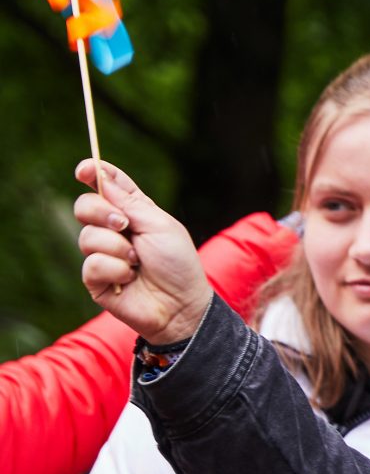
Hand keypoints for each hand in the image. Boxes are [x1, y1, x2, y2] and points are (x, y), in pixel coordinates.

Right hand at [74, 160, 211, 342]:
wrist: (182, 304)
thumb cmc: (177, 264)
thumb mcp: (160, 226)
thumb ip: (129, 203)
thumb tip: (100, 176)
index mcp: (134, 212)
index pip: (108, 185)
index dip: (94, 173)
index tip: (85, 168)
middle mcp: (114, 230)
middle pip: (84, 206)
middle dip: (100, 212)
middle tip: (124, 224)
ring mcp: (102, 253)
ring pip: (87, 236)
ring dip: (117, 248)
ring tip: (137, 261)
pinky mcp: (95, 278)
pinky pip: (92, 263)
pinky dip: (115, 269)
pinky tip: (130, 278)